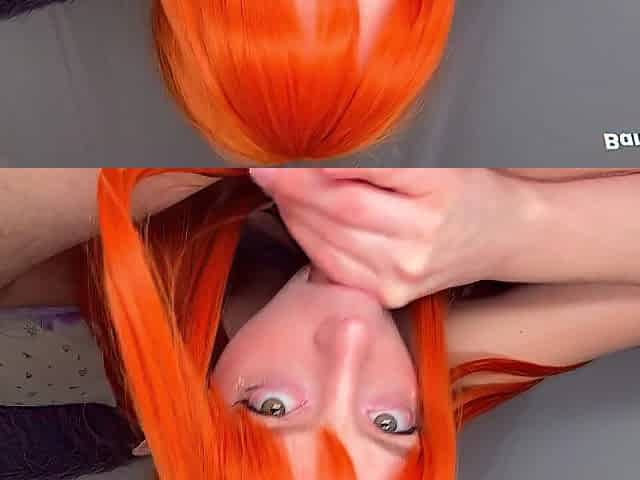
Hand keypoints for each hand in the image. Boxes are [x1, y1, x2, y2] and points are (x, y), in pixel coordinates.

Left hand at [250, 168, 535, 307]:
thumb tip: (314, 152)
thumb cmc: (463, 189)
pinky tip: (298, 218)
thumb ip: (378, 157)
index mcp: (438, 190)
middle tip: (265, 169)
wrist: (498, 235)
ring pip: (329, 240)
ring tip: (278, 190)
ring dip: (294, 214)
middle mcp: (421, 239)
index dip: (308, 169)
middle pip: (339, 212)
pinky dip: (308, 240)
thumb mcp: (433, 158)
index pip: (359, 177)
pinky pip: (333, 266)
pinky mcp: (391, 295)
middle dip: (292, 190)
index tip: (277, 155)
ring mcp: (404, 275)